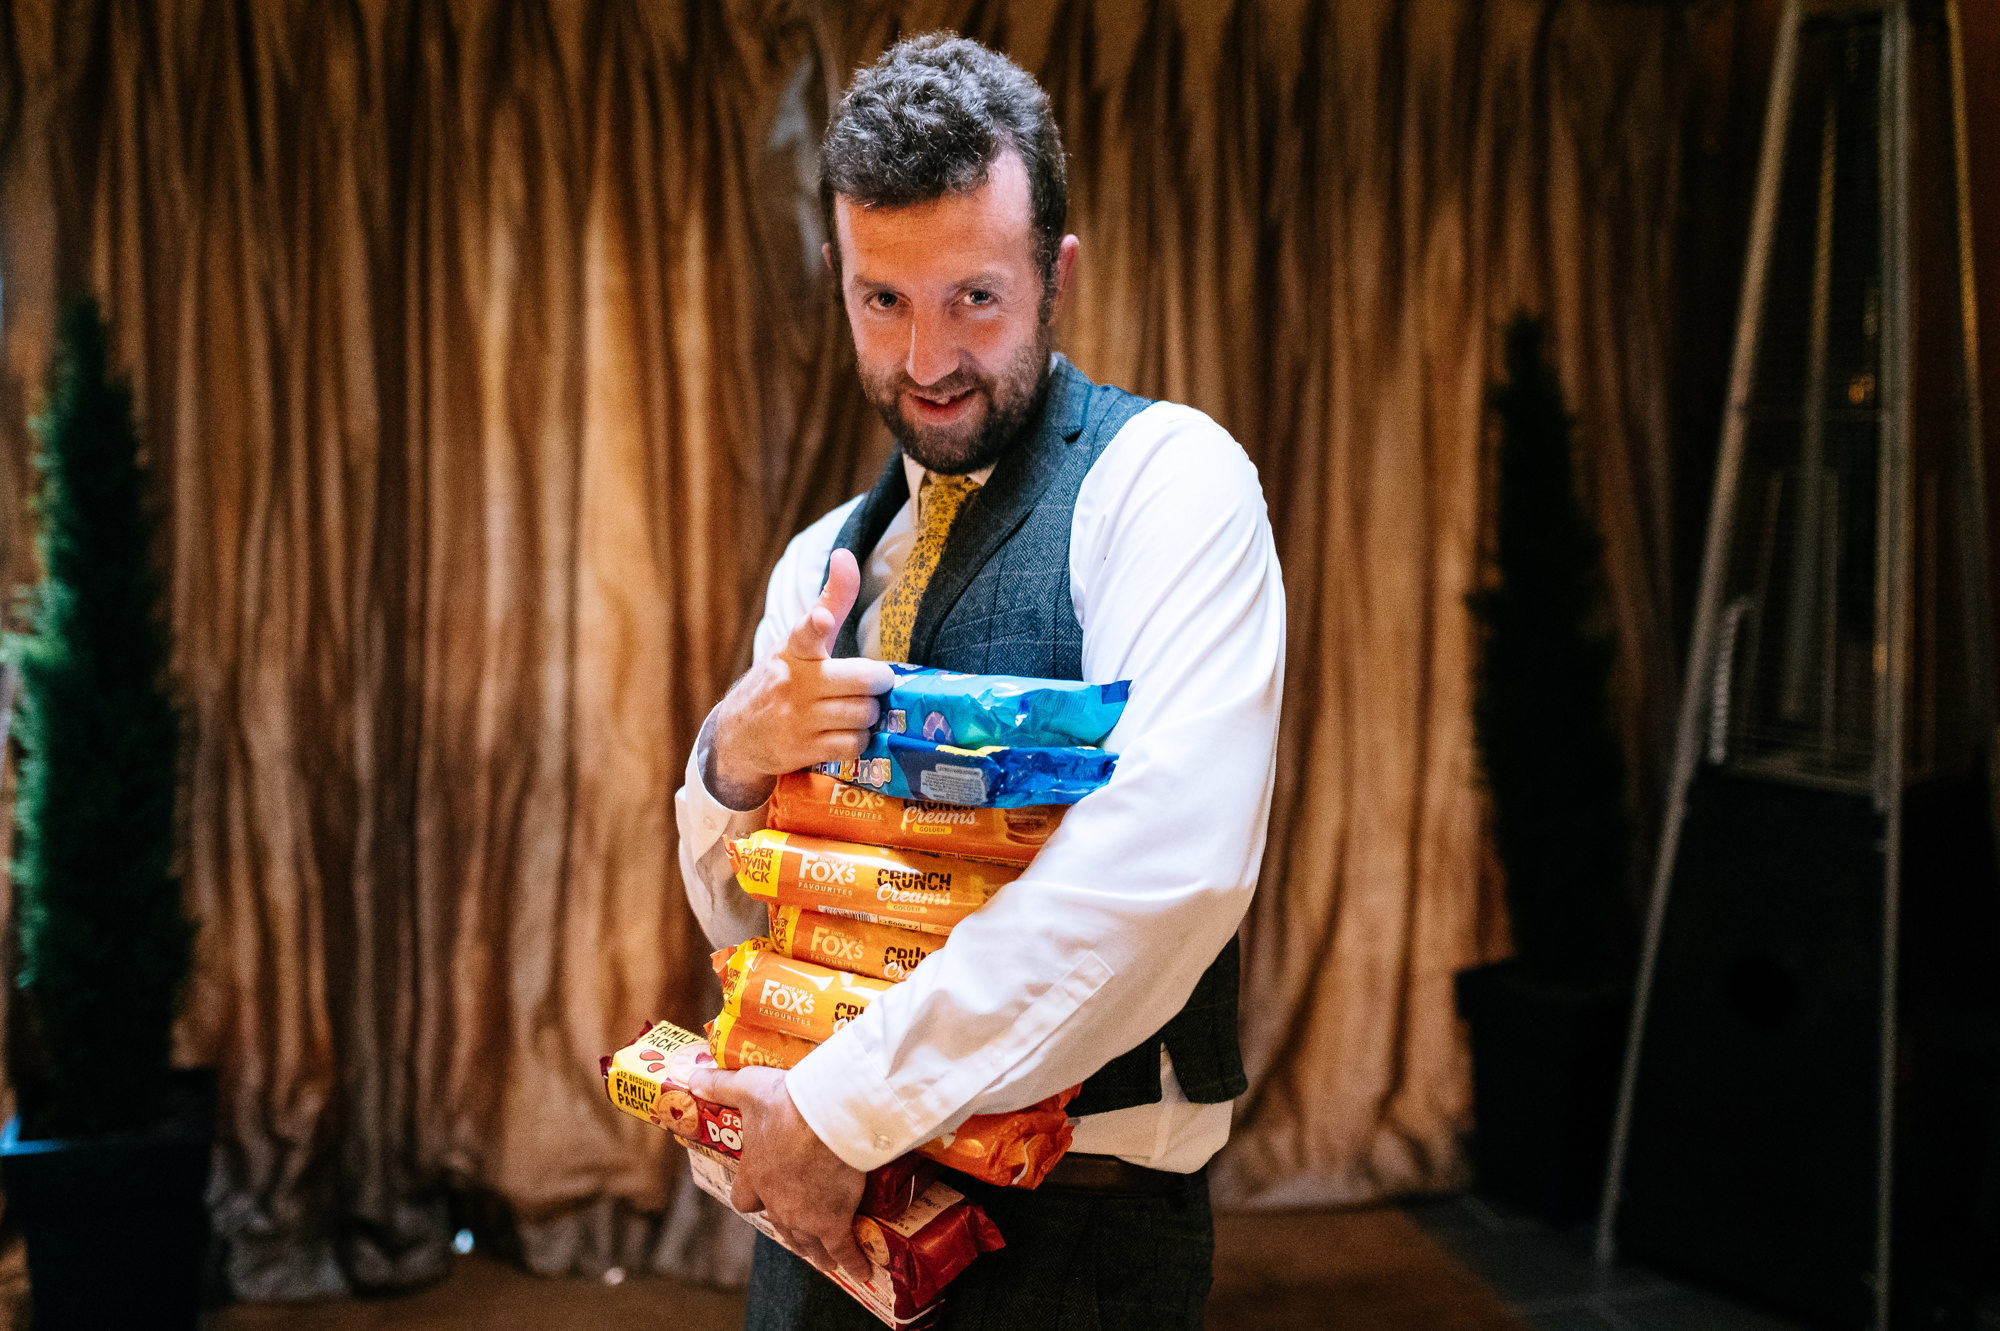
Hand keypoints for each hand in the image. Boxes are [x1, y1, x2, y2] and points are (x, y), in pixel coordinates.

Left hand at [688, 1064, 868, 1280]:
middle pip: (781, 1228)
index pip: (744, 1199)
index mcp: (755, 1175)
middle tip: (802, 1233)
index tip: (760, 1198)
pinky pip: (843, 1250)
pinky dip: (853, 1262)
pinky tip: (862, 1271)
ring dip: (818, 1254)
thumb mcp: (749, 1088)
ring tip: (827, 1261)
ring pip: (809, 1245)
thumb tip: (692, 1076)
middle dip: (792, 1232)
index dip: (752, 1198)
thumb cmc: (789, 1103)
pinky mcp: (834, 1222)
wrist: (829, 1116)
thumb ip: (721, 1085)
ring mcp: (805, 1216)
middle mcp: (777, 1202)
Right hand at [708, 549, 895, 809]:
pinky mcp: (802, 749)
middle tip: (871, 685)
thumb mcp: (797, 640)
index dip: (816, 624)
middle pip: (862, 681)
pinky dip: (858, 739)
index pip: (805, 631)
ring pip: (863, 714)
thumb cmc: (779, 680)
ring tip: (857, 709)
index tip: (820, 620)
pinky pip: (853, 743)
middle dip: (877, 684)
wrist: (738, 737)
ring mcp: (797, 719)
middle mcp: (794, 683)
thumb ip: (831, 601)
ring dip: (869, 713)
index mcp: (793, 651)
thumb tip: (845, 555)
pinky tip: (847, 732)